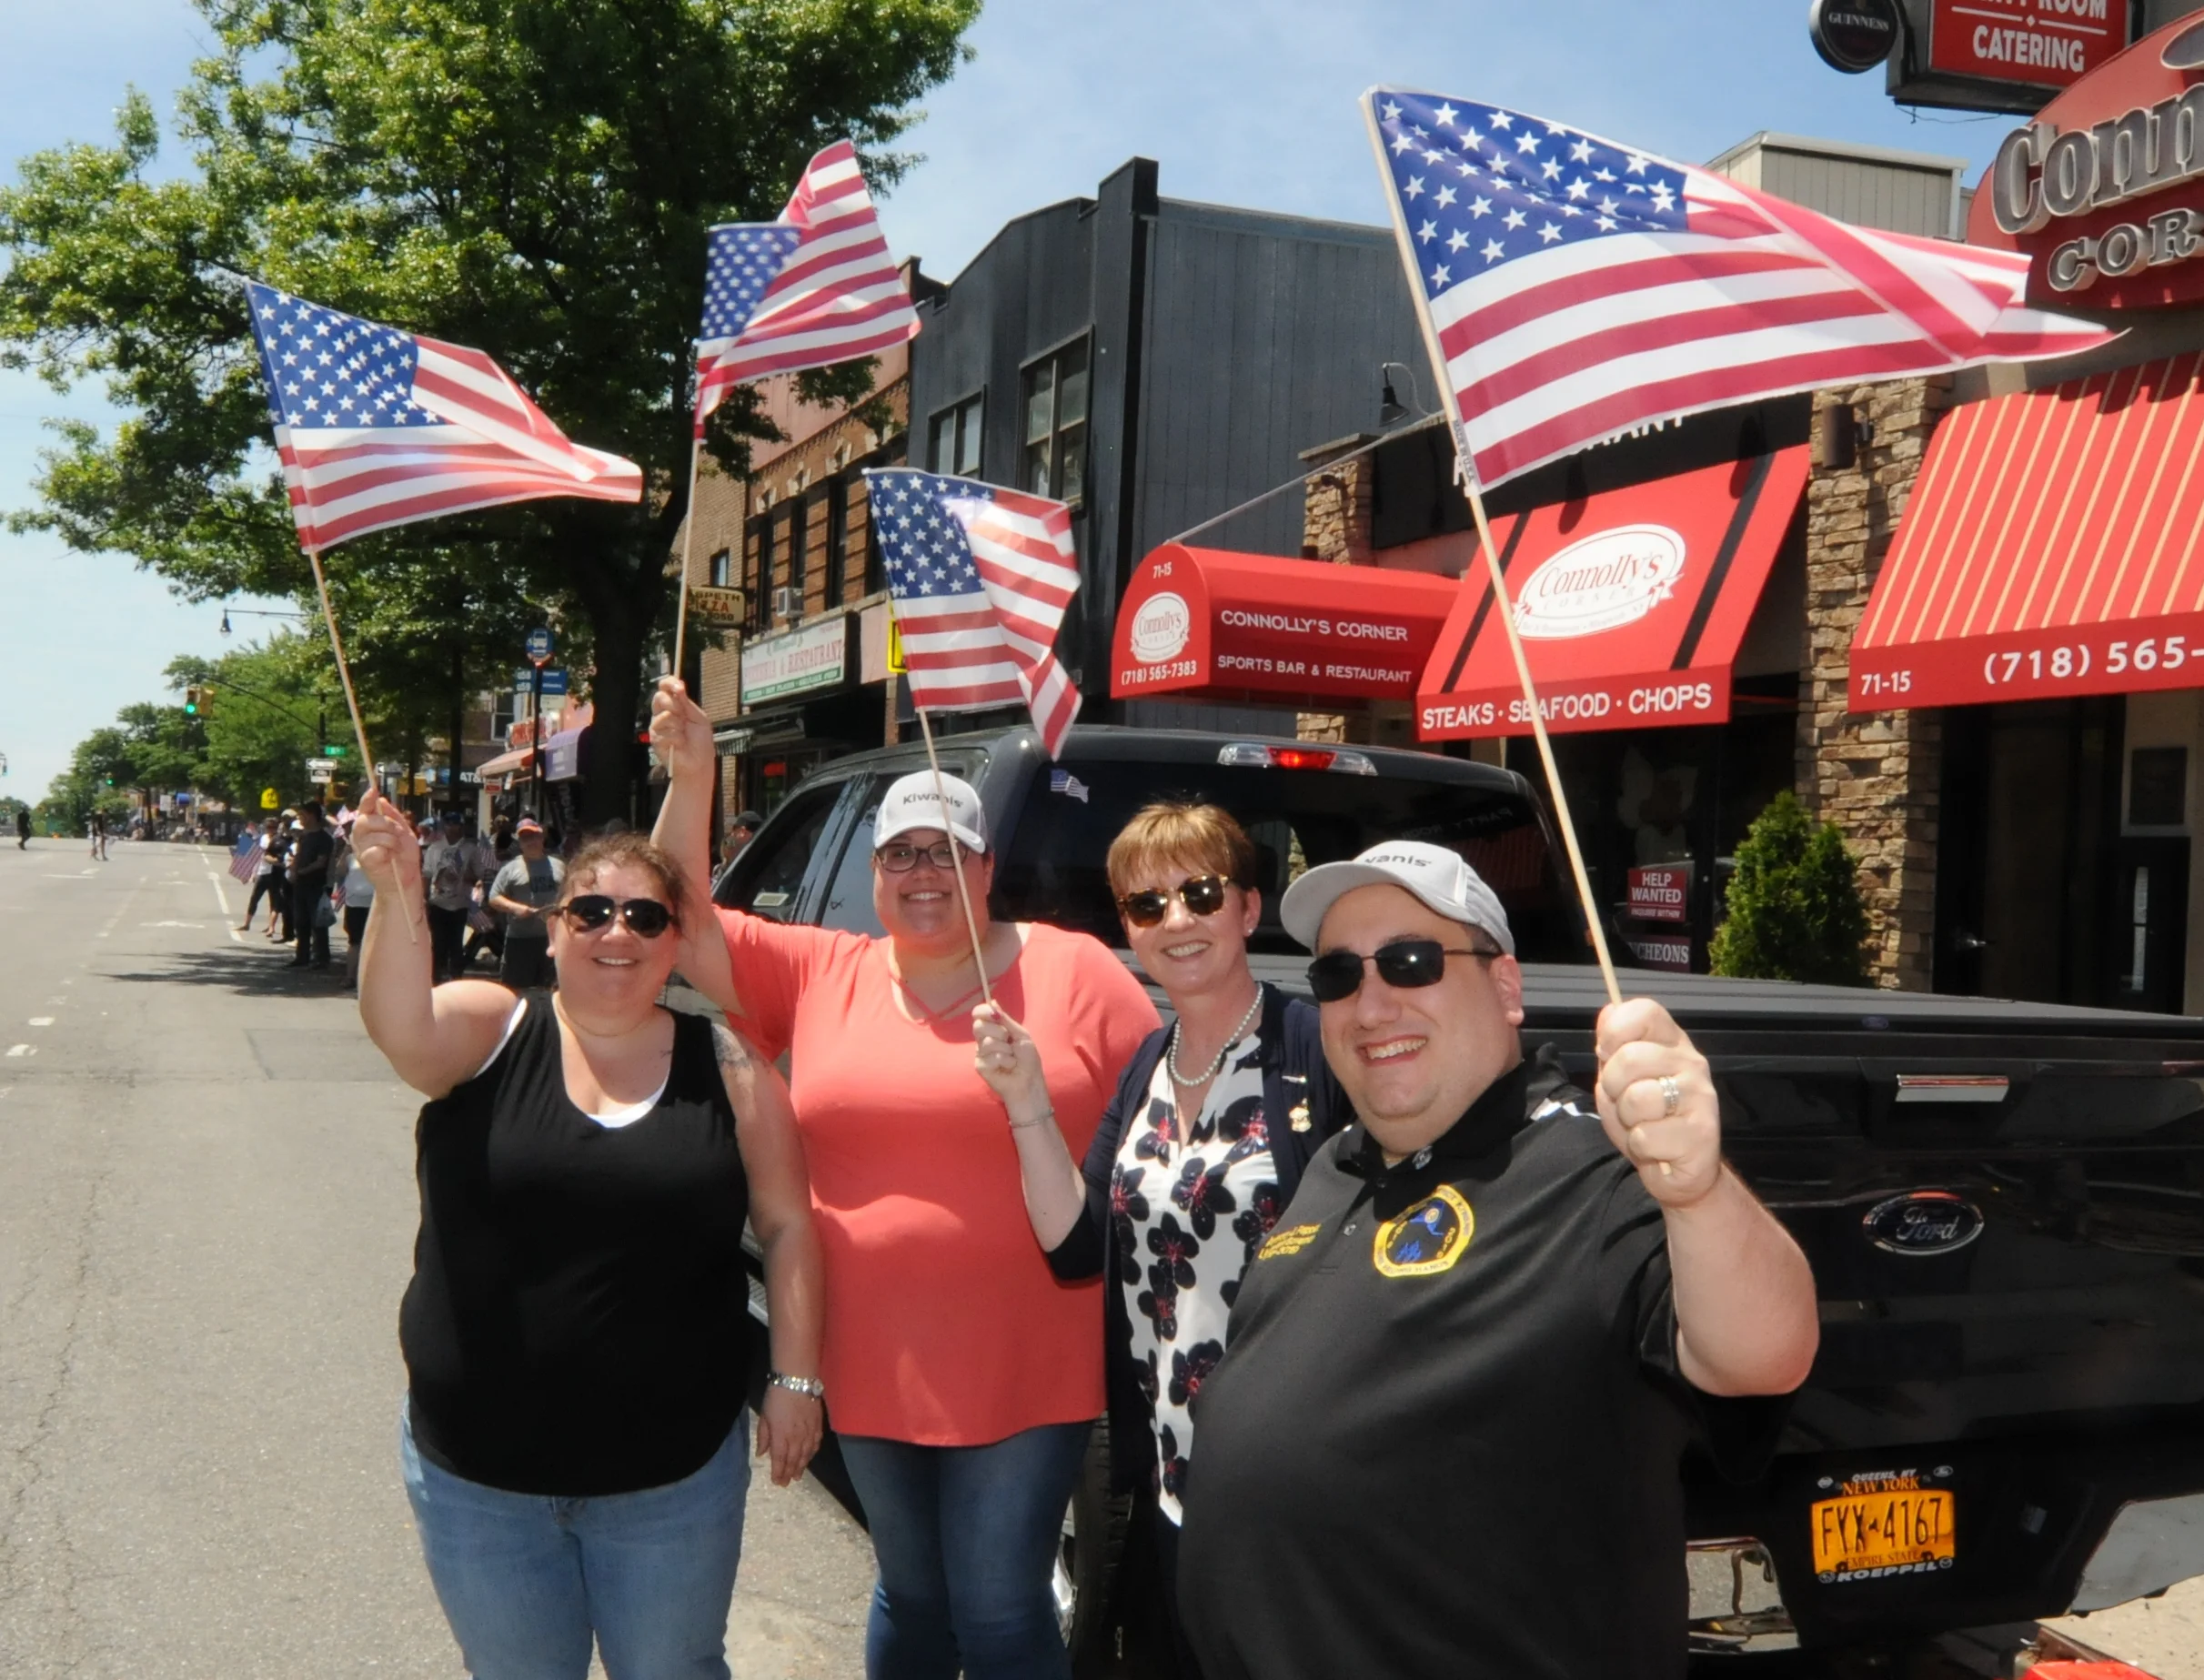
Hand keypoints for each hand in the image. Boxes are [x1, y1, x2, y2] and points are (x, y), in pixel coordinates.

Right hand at [348, 788, 421, 897]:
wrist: (406, 878)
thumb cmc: (403, 856)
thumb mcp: (404, 831)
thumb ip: (393, 815)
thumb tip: (382, 799)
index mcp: (371, 827)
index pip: (365, 809)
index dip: (367, 799)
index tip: (373, 791)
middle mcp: (361, 836)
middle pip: (365, 819)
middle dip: (386, 823)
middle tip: (398, 833)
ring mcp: (361, 848)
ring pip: (371, 833)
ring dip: (390, 838)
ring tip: (396, 848)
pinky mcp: (364, 860)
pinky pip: (373, 848)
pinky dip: (386, 850)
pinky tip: (389, 856)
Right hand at [648, 676, 714, 785]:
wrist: (699, 763)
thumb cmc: (701, 742)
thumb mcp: (699, 718)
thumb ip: (688, 704)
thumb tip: (679, 688)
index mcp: (674, 707)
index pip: (665, 688)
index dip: (670, 683)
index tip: (679, 686)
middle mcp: (663, 714)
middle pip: (659, 697)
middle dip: (674, 705)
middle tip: (684, 716)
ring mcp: (657, 727)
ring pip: (663, 715)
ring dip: (678, 725)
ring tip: (683, 735)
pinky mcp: (655, 739)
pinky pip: (664, 732)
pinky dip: (676, 738)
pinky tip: (679, 744)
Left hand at [756, 1386, 822, 1485]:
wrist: (797, 1380)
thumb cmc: (776, 1396)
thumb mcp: (764, 1416)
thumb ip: (764, 1436)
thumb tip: (761, 1453)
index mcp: (780, 1437)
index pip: (780, 1460)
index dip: (778, 1472)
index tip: (777, 1482)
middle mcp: (796, 1438)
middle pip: (794, 1460)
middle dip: (790, 1473)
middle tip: (787, 1483)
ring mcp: (809, 1432)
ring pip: (806, 1454)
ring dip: (802, 1466)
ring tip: (798, 1475)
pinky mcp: (818, 1425)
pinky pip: (816, 1443)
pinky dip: (813, 1453)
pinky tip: (810, 1457)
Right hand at [972, 1002, 1050, 1122]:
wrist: (1029, 1081)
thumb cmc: (1028, 1059)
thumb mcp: (1020, 1035)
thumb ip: (1006, 1020)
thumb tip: (992, 1001)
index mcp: (994, 1030)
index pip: (979, 1014)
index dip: (983, 1011)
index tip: (992, 1013)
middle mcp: (984, 1040)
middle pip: (978, 1025)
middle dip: (998, 1032)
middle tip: (1009, 1041)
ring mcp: (980, 1053)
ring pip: (986, 1041)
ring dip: (1005, 1049)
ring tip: (1012, 1058)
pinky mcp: (980, 1066)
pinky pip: (989, 1057)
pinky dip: (1004, 1061)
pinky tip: (1007, 1067)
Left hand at [1594, 999, 1720, 1208]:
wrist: (1679, 1171)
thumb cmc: (1647, 1121)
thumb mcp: (1620, 1080)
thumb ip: (1613, 1047)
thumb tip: (1609, 1010)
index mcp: (1671, 1043)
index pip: (1644, 1011)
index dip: (1615, 1031)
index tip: (1608, 1054)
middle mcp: (1691, 1063)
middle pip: (1630, 1057)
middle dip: (1612, 1087)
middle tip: (1626, 1103)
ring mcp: (1700, 1097)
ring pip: (1636, 1098)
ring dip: (1627, 1120)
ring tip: (1642, 1126)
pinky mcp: (1702, 1133)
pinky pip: (1645, 1136)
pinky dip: (1640, 1147)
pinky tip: (1657, 1148)